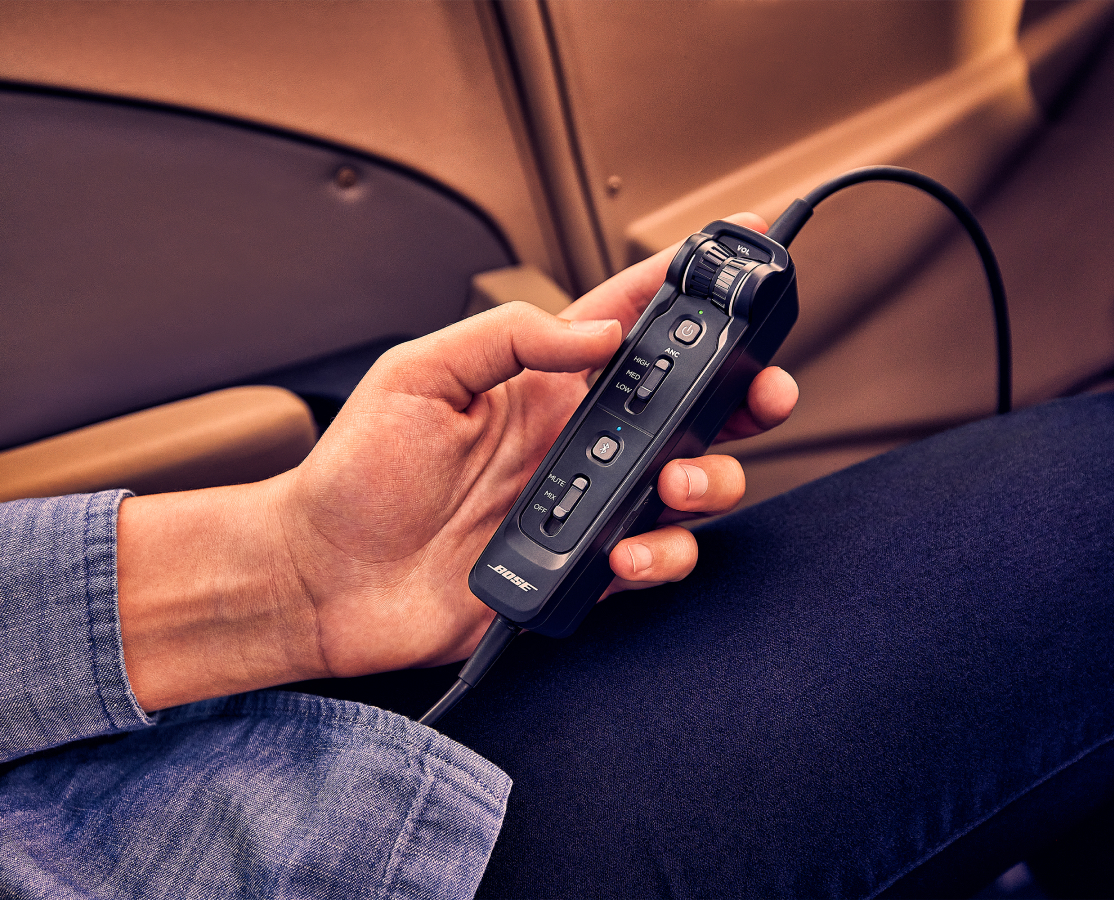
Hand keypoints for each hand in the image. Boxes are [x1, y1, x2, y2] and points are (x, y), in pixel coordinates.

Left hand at [118, 214, 797, 709]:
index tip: (741, 243)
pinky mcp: (584, 566)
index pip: (629, 318)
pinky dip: (662, 555)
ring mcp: (585, 504)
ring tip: (677, 482)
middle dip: (743, 392)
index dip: (686, 281)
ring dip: (709, 479)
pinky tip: (627, 552)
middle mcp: (574, 440)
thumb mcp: (417, 375)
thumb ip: (508, 338)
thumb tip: (595, 334)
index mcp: (540, 383)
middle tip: (764, 391)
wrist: (323, 580)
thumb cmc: (356, 476)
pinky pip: (655, 557)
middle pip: (686, 405)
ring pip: (688, 482)